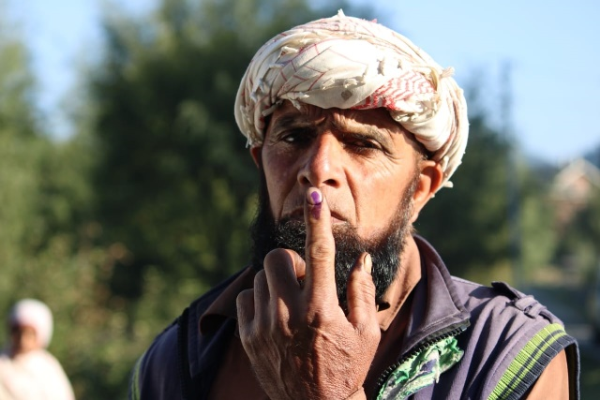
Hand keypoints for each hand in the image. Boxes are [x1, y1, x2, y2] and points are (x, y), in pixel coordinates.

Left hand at [236, 188, 380, 399]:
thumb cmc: (346, 366)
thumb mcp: (365, 332)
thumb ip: (362, 292)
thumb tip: (360, 260)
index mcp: (322, 309)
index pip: (319, 254)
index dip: (318, 221)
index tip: (313, 195)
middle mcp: (290, 314)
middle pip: (278, 258)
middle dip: (290, 261)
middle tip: (302, 280)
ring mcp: (265, 326)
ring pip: (261, 277)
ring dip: (277, 283)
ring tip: (291, 305)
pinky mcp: (248, 338)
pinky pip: (245, 298)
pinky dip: (258, 300)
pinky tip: (273, 317)